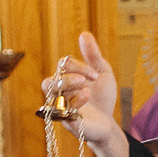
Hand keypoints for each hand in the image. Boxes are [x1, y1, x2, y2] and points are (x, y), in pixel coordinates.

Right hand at [41, 32, 127, 156]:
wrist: (108, 121)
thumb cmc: (102, 97)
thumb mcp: (102, 72)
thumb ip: (93, 55)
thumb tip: (84, 34)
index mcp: (66, 77)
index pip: (63, 66)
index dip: (78, 66)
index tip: (94, 74)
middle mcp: (59, 92)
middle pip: (49, 83)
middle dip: (66, 79)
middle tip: (84, 81)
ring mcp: (60, 107)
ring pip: (52, 98)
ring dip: (68, 92)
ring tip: (87, 92)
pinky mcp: (66, 122)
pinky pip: (61, 114)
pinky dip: (73, 106)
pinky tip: (86, 100)